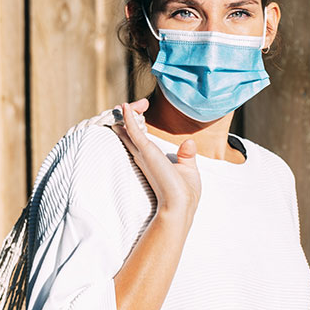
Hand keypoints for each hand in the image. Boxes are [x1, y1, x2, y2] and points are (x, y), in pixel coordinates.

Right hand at [109, 98, 200, 221]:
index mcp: (153, 161)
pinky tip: (125, 107)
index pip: (139, 142)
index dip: (132, 130)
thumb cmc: (184, 193)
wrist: (180, 204)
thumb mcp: (188, 170)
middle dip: (126, 122)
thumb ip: (187, 156)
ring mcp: (144, 154)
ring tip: (121, 104)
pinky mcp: (147, 152)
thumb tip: (190, 141)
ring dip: (127, 117)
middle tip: (120, 108)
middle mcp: (145, 157)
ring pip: (131, 131)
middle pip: (131, 135)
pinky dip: (130, 119)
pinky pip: (135, 132)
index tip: (128, 118)